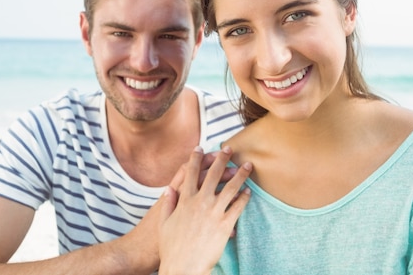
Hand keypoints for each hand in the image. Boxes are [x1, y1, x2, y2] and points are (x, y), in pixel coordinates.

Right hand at [158, 146, 251, 274]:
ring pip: (230, 188)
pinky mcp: (225, 225)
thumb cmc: (171, 247)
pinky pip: (238, 207)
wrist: (183, 267)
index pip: (190, 172)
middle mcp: (199, 202)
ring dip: (240, 174)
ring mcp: (213, 212)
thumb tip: (169, 190)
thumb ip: (168, 204)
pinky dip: (244, 197)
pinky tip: (248, 191)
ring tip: (248, 166)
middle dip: (222, 158)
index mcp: (184, 199)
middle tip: (229, 148)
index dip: (196, 158)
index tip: (201, 148)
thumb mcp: (164, 222)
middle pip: (213, 174)